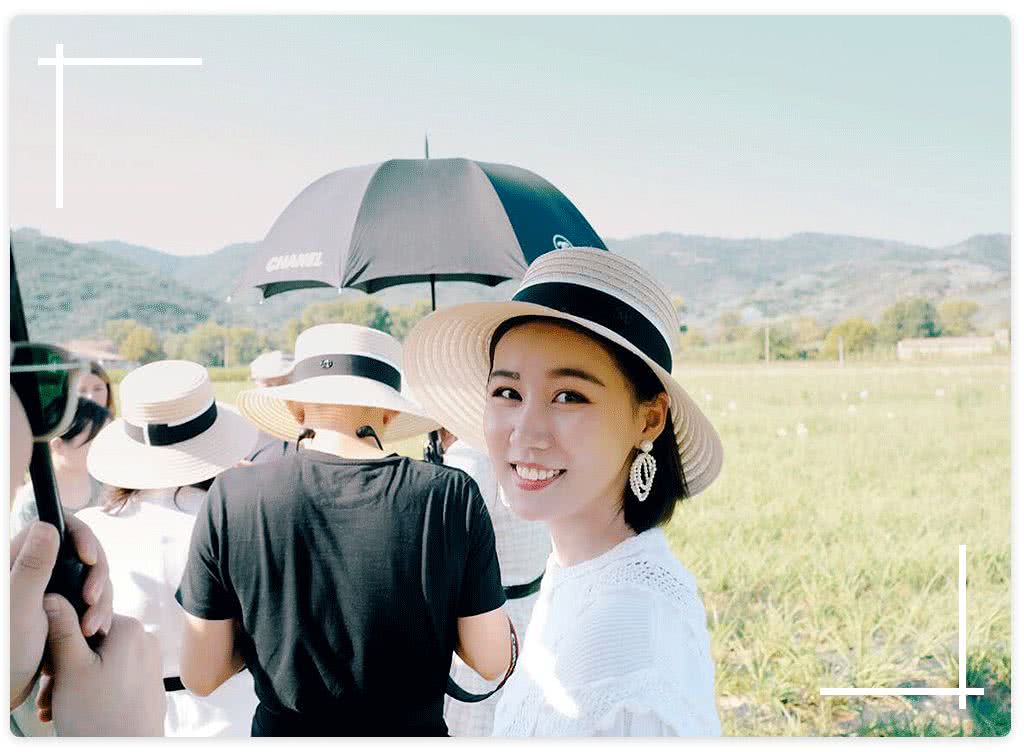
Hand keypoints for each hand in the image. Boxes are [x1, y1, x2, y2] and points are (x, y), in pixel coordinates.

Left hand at [9, 518, 112, 709]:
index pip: (59, 526)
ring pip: (89, 577)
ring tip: (92, 628)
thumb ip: (33, 565)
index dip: (81, 538)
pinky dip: (96, 612)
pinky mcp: (59, 607)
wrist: (2, 692)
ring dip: (99, 600)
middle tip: (92, 602)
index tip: (90, 560)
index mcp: (16, 560)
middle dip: (96, 577)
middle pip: (81, 552)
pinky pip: (89, 598)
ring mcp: (48, 588)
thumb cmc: (5, 653)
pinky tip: (93, 631)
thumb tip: (47, 524)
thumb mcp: (20, 607)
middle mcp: (32, 569)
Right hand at [37, 595, 164, 735]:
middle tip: (47, 695)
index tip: (50, 669)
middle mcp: (146, 640)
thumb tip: (53, 597)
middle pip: (92, 645)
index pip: (85, 620)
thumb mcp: (71, 669)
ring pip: (100, 665)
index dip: (62, 644)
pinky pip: (114, 680)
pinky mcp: (148, 684)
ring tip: (56, 708)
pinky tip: (76, 712)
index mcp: (131, 628)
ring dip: (74, 684)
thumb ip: (62, 630)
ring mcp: (150, 663)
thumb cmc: (98, 715)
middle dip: (65, 669)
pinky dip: (93, 692)